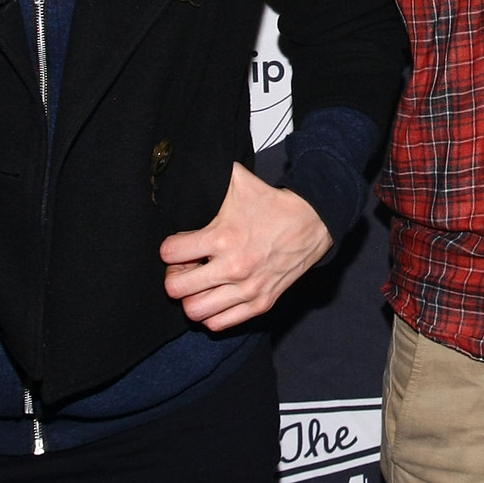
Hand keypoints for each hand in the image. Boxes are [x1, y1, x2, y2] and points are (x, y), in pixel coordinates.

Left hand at [159, 163, 331, 330]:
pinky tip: (215, 294)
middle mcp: (233, 267)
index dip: (170, 248)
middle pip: (176, 288)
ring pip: (195, 311)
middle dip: (174, 275)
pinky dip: (211, 313)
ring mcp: (247, 289)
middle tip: (185, 266)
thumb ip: (211, 172)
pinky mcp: (260, 303)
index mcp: (223, 237)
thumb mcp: (239, 183)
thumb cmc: (272, 204)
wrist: (313, 221)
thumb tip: (183, 159)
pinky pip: (219, 323)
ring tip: (200, 282)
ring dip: (192, 296)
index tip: (180, 244)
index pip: (170, 253)